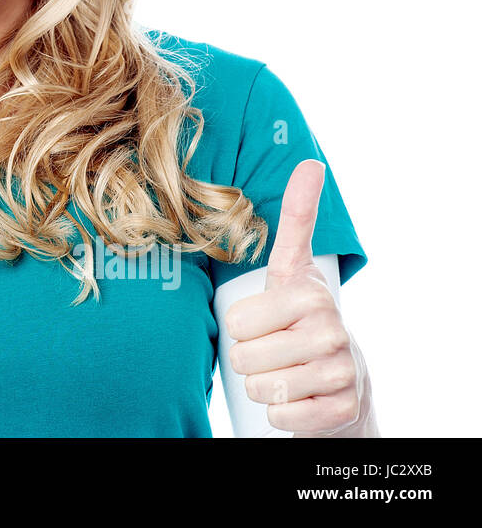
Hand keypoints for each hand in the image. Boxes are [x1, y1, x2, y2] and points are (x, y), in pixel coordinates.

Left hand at [225, 159, 367, 434]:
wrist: (344, 381)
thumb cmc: (300, 317)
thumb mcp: (292, 266)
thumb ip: (297, 217)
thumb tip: (311, 162)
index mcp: (308, 294)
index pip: (236, 323)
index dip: (240, 328)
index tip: (267, 319)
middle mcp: (330, 330)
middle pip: (244, 358)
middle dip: (250, 359)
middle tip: (275, 350)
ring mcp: (340, 371)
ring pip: (260, 389)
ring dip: (265, 387)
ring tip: (287, 372)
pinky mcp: (341, 409)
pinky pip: (281, 418)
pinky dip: (282, 415)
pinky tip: (301, 398)